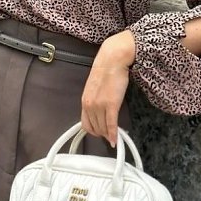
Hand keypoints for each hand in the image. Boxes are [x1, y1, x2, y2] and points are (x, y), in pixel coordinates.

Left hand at [81, 30, 134, 147]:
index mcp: (85, 100)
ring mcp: (100, 106)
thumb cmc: (105, 70)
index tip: (100, 133)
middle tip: (110, 135)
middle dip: (102, 134)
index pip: (85, 124)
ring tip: (114, 135)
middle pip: (95, 128)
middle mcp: (90, 105)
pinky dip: (114, 135)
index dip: (94, 131)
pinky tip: (116, 140)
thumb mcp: (94, 87)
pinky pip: (111, 125)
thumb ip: (94, 99)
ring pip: (103, 128)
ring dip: (108, 135)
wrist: (112, 60)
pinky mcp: (111, 105)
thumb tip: (98, 110)